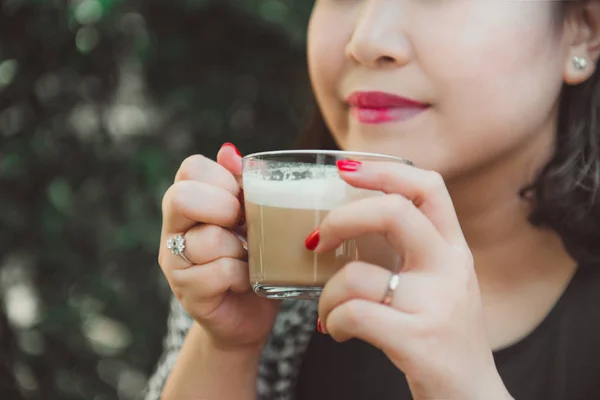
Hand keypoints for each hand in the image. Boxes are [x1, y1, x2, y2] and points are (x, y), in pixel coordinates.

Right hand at [158, 143, 279, 351]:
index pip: (190, 168)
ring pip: (209, 239)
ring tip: (247, 259)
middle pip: (182, 198)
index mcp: (187, 204)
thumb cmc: (252, 259)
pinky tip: (245, 281)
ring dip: (241, 249)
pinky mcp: (188, 293)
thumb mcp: (253, 217)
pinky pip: (220, 271)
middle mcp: (173, 230)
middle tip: (241, 225)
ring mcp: (175, 263)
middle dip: (223, 208)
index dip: (221, 178)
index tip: (241, 198)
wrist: (248, 315)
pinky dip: (243, 276)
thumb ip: (240, 185)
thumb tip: (229, 151)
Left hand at [314, 160, 511, 399]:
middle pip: (392, 212)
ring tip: (327, 312)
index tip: (344, 169)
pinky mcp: (418, 339)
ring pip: (358, 274)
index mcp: (453, 249)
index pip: (428, 186)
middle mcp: (451, 268)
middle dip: (341, 220)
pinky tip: (337, 332)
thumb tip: (349, 223)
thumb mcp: (441, 284)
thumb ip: (412, 252)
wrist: (471, 398)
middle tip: (316, 240)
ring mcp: (437, 303)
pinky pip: (353, 314)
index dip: (383, 171)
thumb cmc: (442, 336)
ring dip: (327, 295)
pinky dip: (333, 322)